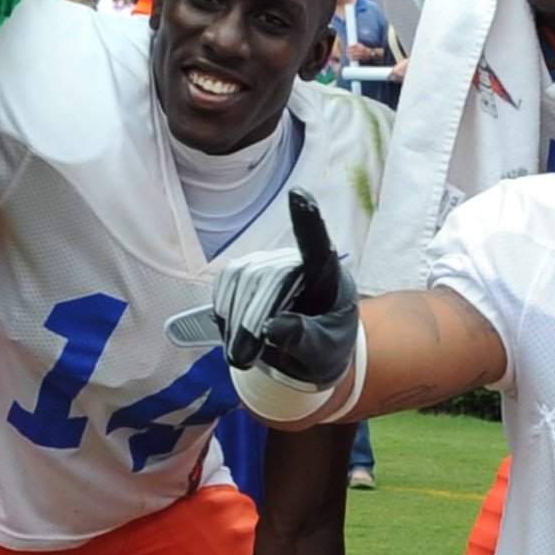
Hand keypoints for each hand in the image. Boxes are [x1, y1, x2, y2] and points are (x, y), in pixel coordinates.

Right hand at [167, 190, 358, 388]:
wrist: (309, 355)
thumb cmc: (325, 351)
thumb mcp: (323, 355)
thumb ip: (302, 340)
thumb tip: (272, 329)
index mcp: (329, 278)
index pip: (318, 246)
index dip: (308, 220)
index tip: (299, 195)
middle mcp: (299, 262)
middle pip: (267, 277)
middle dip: (251, 318)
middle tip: (243, 359)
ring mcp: (272, 263)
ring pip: (242, 277)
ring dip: (235, 318)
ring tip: (242, 353)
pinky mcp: (249, 272)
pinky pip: (227, 283)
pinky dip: (225, 310)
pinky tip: (235, 332)